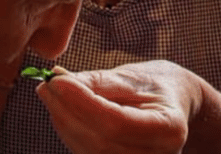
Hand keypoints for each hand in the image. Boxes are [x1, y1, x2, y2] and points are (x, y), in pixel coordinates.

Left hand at [36, 60, 201, 153]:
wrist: (174, 104)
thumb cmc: (155, 85)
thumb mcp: (132, 76)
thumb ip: (96, 80)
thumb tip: (57, 79)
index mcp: (169, 127)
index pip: (117, 122)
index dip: (82, 103)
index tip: (57, 81)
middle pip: (100, 141)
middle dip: (66, 112)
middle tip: (46, 85)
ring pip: (90, 152)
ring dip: (63, 123)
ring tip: (50, 94)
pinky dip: (69, 133)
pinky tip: (61, 110)